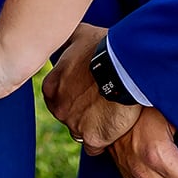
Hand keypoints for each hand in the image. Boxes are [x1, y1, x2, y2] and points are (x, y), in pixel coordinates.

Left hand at [42, 23, 140, 153]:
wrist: (124, 67)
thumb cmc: (103, 47)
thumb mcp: (80, 35)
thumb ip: (68, 40)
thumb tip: (61, 30)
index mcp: (52, 87)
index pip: (59, 97)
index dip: (75, 94)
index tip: (90, 90)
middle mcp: (58, 108)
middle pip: (69, 115)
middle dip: (83, 111)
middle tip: (102, 101)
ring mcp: (74, 124)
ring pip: (81, 132)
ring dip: (93, 125)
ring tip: (111, 113)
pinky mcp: (93, 138)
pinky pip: (95, 146)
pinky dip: (104, 139)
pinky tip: (114, 127)